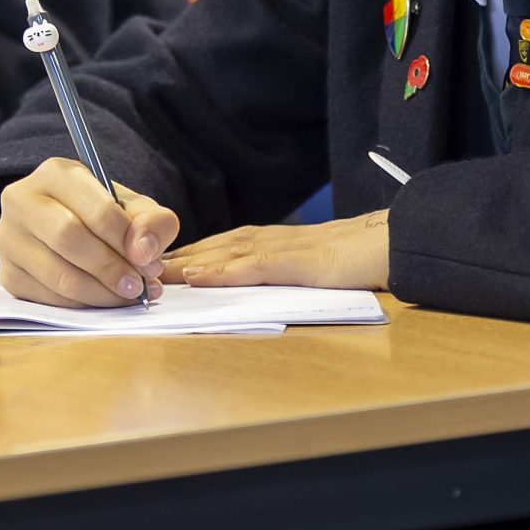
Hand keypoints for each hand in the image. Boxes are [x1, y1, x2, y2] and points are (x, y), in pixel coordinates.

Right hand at [0, 159, 180, 306]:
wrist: (68, 227)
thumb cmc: (102, 214)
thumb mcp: (134, 208)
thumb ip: (153, 222)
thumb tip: (143, 253)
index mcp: (56, 173)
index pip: (97, 209)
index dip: (127, 241)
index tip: (150, 263)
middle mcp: (21, 200)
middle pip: (69, 239)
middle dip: (111, 268)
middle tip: (138, 286)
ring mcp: (8, 238)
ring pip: (57, 274)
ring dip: (100, 293)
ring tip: (127, 295)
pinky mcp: (7, 273)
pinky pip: (47, 297)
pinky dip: (81, 304)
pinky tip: (101, 299)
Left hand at [164, 211, 389, 290]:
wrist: (397, 243)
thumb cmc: (356, 259)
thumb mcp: (306, 268)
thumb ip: (276, 273)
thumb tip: (241, 289)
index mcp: (271, 242)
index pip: (217, 248)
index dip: (182, 256)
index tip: (147, 266)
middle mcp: (271, 240)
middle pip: (212, 248)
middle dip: (172, 259)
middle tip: (132, 270)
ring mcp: (286, 249)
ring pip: (226, 254)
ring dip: (187, 263)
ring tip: (152, 273)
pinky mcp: (304, 263)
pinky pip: (257, 266)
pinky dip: (225, 271)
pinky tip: (199, 276)